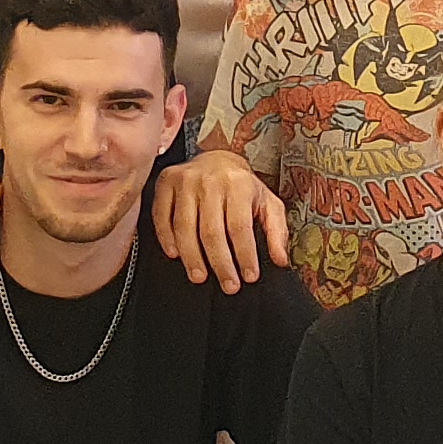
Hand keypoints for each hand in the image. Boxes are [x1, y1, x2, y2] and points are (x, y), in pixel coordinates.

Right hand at [148, 147, 284, 290]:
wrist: (217, 158)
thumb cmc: (242, 187)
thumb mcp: (268, 203)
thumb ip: (277, 231)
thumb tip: (281, 260)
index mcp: (239, 184)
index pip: (240, 227)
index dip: (244, 255)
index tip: (249, 277)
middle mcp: (210, 181)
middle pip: (212, 230)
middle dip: (221, 263)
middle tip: (228, 285)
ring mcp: (185, 181)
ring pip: (185, 227)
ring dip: (192, 257)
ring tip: (200, 277)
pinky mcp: (165, 184)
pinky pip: (161, 216)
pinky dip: (166, 238)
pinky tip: (175, 255)